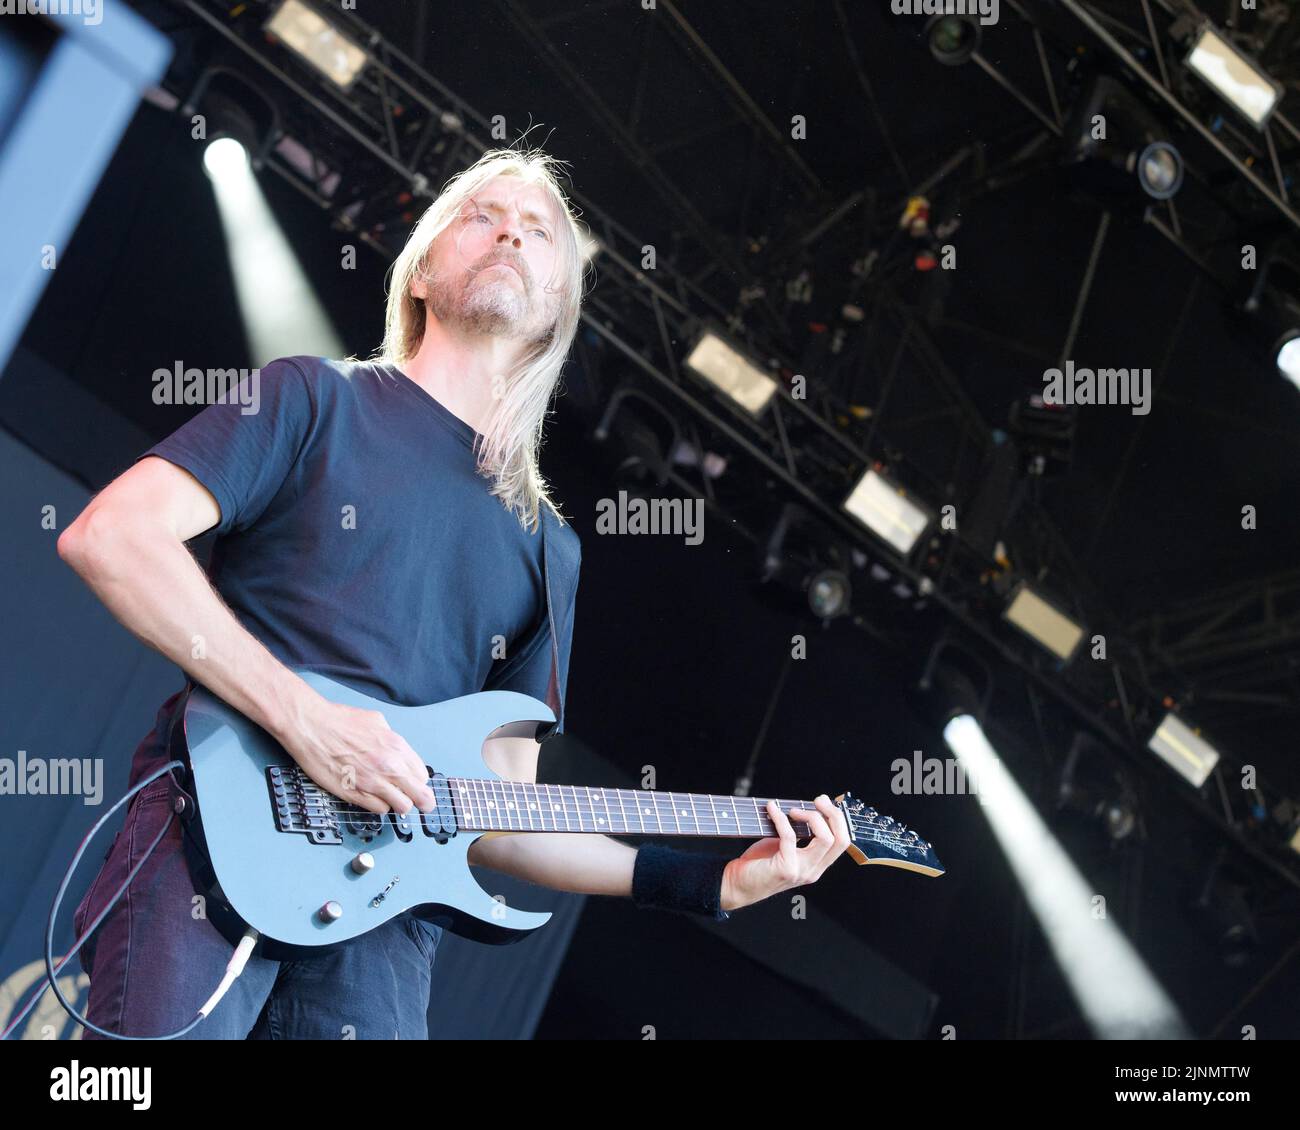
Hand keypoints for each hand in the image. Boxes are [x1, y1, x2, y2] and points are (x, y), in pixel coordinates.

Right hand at [275, 695, 436, 816]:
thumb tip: (398, 750)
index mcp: (396, 746)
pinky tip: (375, 798)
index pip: (422, 775)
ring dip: (399, 804)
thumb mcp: (377, 721)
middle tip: (421, 803)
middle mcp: (388, 766)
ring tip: (393, 799)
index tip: (417, 784)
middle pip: (420, 795)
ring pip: (401, 806)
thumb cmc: (338, 721)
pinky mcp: (354, 794)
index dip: (420, 781)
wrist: (312, 726)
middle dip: (422, 800)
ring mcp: (372, 782)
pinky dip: (380, 806)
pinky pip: (379, 809)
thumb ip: (391, 739)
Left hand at [720, 795, 849, 911]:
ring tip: (792, 810)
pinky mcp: (786, 868)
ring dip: (811, 816)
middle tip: (818, 800)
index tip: (824, 802)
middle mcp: (813, 870)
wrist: (737, 885)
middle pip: (841, 840)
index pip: (842, 842)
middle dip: (832, 814)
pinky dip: (780, 817)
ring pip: (825, 838)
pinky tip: (771, 809)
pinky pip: (789, 836)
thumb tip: (804, 807)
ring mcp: (801, 871)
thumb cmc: (759, 863)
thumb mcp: (785, 847)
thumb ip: (799, 834)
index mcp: (816, 865)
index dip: (837, 818)